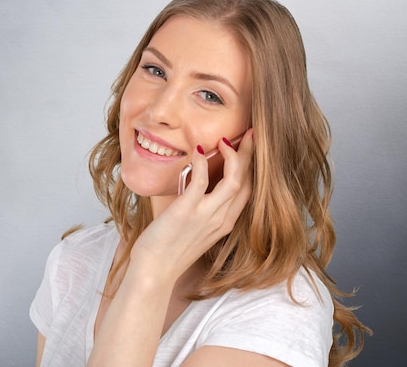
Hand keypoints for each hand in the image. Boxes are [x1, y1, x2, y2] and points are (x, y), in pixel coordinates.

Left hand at [130, 129, 253, 281]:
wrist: (154, 272)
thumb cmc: (169, 250)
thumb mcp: (195, 230)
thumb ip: (201, 210)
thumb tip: (197, 186)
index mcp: (225, 223)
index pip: (248, 191)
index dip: (252, 168)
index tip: (248, 148)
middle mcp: (221, 219)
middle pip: (247, 182)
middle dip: (251, 156)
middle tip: (250, 134)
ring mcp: (206, 216)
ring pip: (234, 181)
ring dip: (235, 156)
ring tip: (227, 139)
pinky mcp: (187, 211)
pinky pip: (200, 182)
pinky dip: (201, 163)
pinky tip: (198, 150)